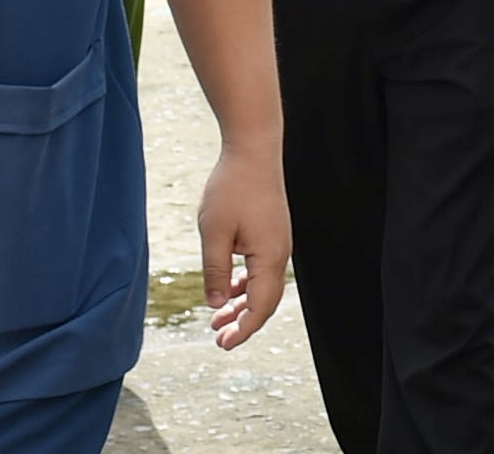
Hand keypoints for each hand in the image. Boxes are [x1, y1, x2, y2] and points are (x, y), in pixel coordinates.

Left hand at [194, 139, 289, 349]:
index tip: (224, 345)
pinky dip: (246, 284)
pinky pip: (261, 269)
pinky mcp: (272, 233)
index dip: (243, 330)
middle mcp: (280, 254)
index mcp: (269, 258)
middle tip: (218, 339)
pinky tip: (229, 289)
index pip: (260, 308)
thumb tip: (215, 304)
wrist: (254, 148)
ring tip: (218, 319)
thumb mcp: (214, 232)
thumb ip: (215, 271)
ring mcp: (278, 242)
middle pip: (265, 301)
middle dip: (243, 322)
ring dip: (242, 304)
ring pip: (262, 285)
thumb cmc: (232, 188)